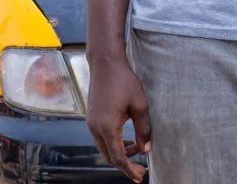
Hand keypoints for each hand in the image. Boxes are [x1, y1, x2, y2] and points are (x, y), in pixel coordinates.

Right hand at [86, 55, 151, 181]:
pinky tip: (127, 138)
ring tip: (137, 148)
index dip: (129, 169)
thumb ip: (143, 129)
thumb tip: (145, 149)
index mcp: (107, 127)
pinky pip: (102, 137)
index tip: (140, 177)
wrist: (106, 63)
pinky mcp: (92, 117)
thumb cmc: (124, 81)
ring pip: (104, 147)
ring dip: (119, 151)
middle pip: (108, 155)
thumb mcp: (140, 105)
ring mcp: (91, 123)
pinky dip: (114, 142)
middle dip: (124, 163)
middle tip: (141, 167)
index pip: (117, 157)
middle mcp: (95, 128)